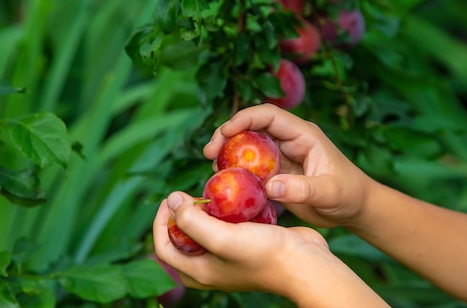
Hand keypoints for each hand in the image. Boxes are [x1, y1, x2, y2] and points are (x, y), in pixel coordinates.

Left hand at [153, 191, 336, 294]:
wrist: (307, 264)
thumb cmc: (265, 255)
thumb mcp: (223, 238)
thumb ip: (193, 222)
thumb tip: (172, 200)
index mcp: (200, 272)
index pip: (163, 248)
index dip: (160, 222)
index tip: (171, 197)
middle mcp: (212, 266)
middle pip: (181, 240)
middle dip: (179, 217)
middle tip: (187, 195)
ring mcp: (230, 257)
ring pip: (204, 232)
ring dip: (201, 213)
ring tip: (207, 193)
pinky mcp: (247, 244)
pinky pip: (226, 227)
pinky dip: (223, 212)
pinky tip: (231, 197)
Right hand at [203, 103, 374, 227]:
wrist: (355, 208)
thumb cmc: (348, 195)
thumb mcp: (328, 192)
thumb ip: (302, 189)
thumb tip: (270, 186)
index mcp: (302, 134)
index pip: (268, 115)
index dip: (244, 119)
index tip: (225, 133)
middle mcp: (288, 140)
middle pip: (251, 127)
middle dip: (227, 135)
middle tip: (208, 153)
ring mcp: (280, 155)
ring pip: (246, 145)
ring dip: (227, 152)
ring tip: (210, 166)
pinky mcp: (275, 172)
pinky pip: (249, 166)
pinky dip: (234, 170)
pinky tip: (224, 181)